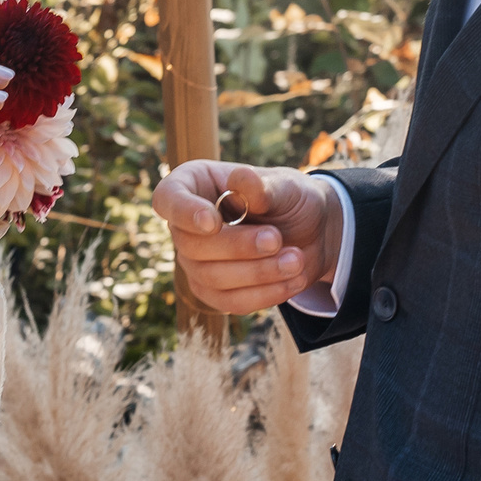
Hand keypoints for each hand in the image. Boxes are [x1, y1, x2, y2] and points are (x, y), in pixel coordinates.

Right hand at [151, 160, 340, 314]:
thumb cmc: (290, 199)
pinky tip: (293, 280)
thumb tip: (241, 179)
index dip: (183, 212)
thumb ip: (263, 187)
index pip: (168, 199)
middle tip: (276, 238)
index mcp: (194, 185)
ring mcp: (196, 262)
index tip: (212, 222)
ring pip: (211, 277)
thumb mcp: (285, 186)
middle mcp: (186, 226)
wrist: (312, 232)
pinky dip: (264, 294)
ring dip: (257, 272)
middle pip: (191, 245)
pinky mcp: (214, 292)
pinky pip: (230, 301)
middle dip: (237, 247)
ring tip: (296, 260)